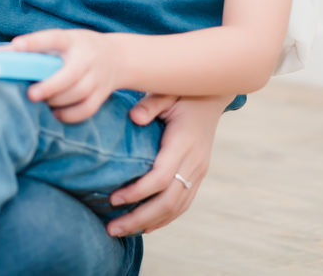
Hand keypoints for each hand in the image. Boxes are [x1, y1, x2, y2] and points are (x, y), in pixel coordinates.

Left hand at [11, 29, 119, 122]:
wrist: (118, 57)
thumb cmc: (78, 48)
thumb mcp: (61, 40)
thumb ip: (34, 47)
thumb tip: (0, 55)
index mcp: (71, 40)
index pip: (52, 39)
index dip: (34, 42)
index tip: (16, 46)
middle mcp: (86, 58)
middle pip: (70, 75)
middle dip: (50, 86)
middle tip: (31, 94)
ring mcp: (97, 77)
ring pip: (78, 94)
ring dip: (57, 101)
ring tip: (40, 101)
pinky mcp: (102, 94)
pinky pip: (87, 109)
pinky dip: (70, 115)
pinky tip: (55, 114)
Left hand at [103, 94, 227, 237]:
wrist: (212, 95)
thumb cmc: (183, 92)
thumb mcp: (168, 91)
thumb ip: (151, 103)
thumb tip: (134, 118)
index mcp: (183, 144)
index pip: (161, 177)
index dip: (137, 192)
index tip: (113, 199)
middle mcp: (194, 162)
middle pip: (168, 201)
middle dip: (138, 218)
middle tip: (110, 229)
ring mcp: (198, 171)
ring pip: (176, 208)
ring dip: (148, 223)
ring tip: (120, 231)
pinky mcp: (198, 175)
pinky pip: (182, 204)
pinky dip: (164, 219)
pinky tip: (145, 227)